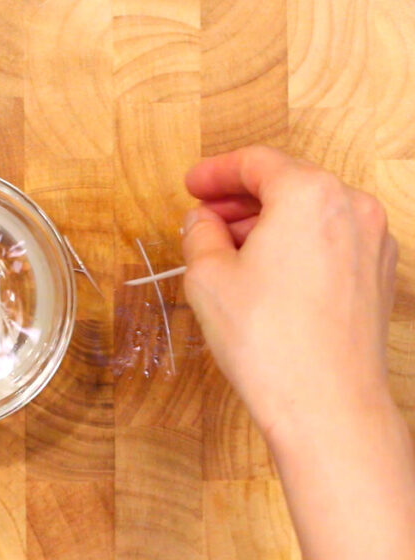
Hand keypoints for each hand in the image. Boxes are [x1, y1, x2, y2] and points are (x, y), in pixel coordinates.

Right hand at [183, 146, 395, 433]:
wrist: (326, 407)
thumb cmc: (266, 338)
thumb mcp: (207, 275)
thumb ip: (198, 232)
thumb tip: (202, 220)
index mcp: (310, 193)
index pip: (256, 162)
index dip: (215, 172)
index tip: (192, 185)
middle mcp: (352, 207)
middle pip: (286, 184)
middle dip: (239, 199)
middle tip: (204, 218)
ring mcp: (373, 242)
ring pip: (309, 213)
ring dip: (266, 222)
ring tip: (229, 248)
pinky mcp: (378, 274)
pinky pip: (329, 240)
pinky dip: (295, 243)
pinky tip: (268, 269)